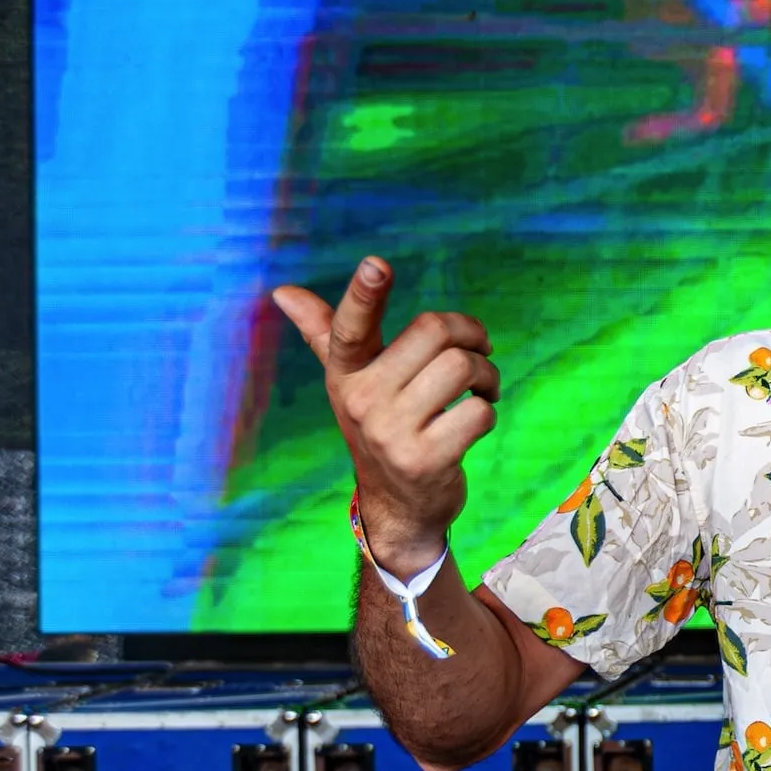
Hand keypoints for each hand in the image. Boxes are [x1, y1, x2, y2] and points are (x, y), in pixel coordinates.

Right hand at [272, 258, 499, 575]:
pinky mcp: (425, 461)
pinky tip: (474, 422)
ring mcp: (391, 434)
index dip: (364, 295)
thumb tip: (282, 291)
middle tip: (478, 352)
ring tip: (483, 388)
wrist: (398, 506)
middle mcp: (361, 401)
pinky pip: (479, 412)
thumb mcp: (349, 382)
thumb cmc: (380, 427)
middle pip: (434, 331)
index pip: (349, 329)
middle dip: (471, 336)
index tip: (377, 264)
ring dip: (487, 374)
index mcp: (345, 373)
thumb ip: (324, 333)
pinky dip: (488, 411)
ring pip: (462, 367)